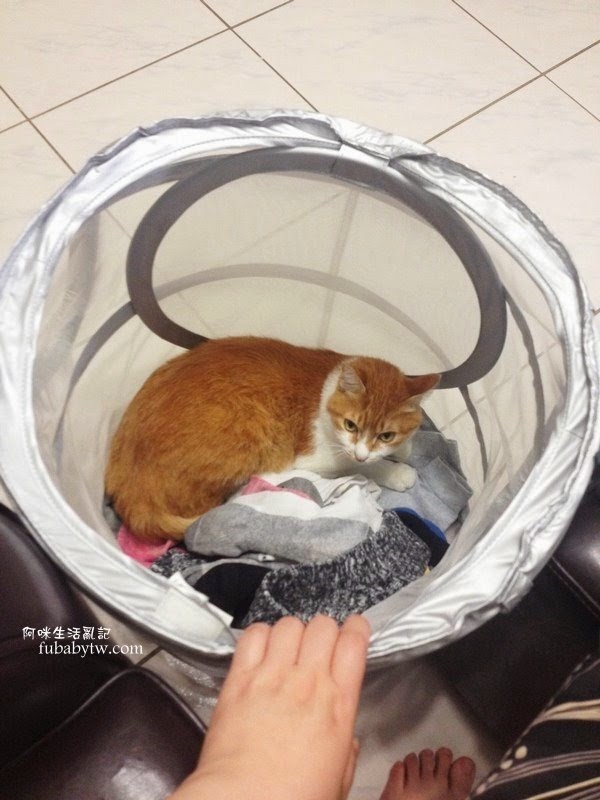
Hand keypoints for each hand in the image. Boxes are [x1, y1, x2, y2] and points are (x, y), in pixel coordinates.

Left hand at [171, 614, 370, 799]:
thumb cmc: (289, 799)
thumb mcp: (338, 780)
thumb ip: (346, 751)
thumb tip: (346, 740)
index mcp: (337, 706)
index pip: (354, 643)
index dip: (356, 629)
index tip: (354, 629)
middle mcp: (307, 683)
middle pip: (322, 625)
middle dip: (324, 630)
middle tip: (319, 644)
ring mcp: (272, 676)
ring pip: (289, 624)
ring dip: (292, 632)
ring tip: (289, 647)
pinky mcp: (240, 679)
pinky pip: (253, 635)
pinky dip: (260, 634)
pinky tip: (262, 649)